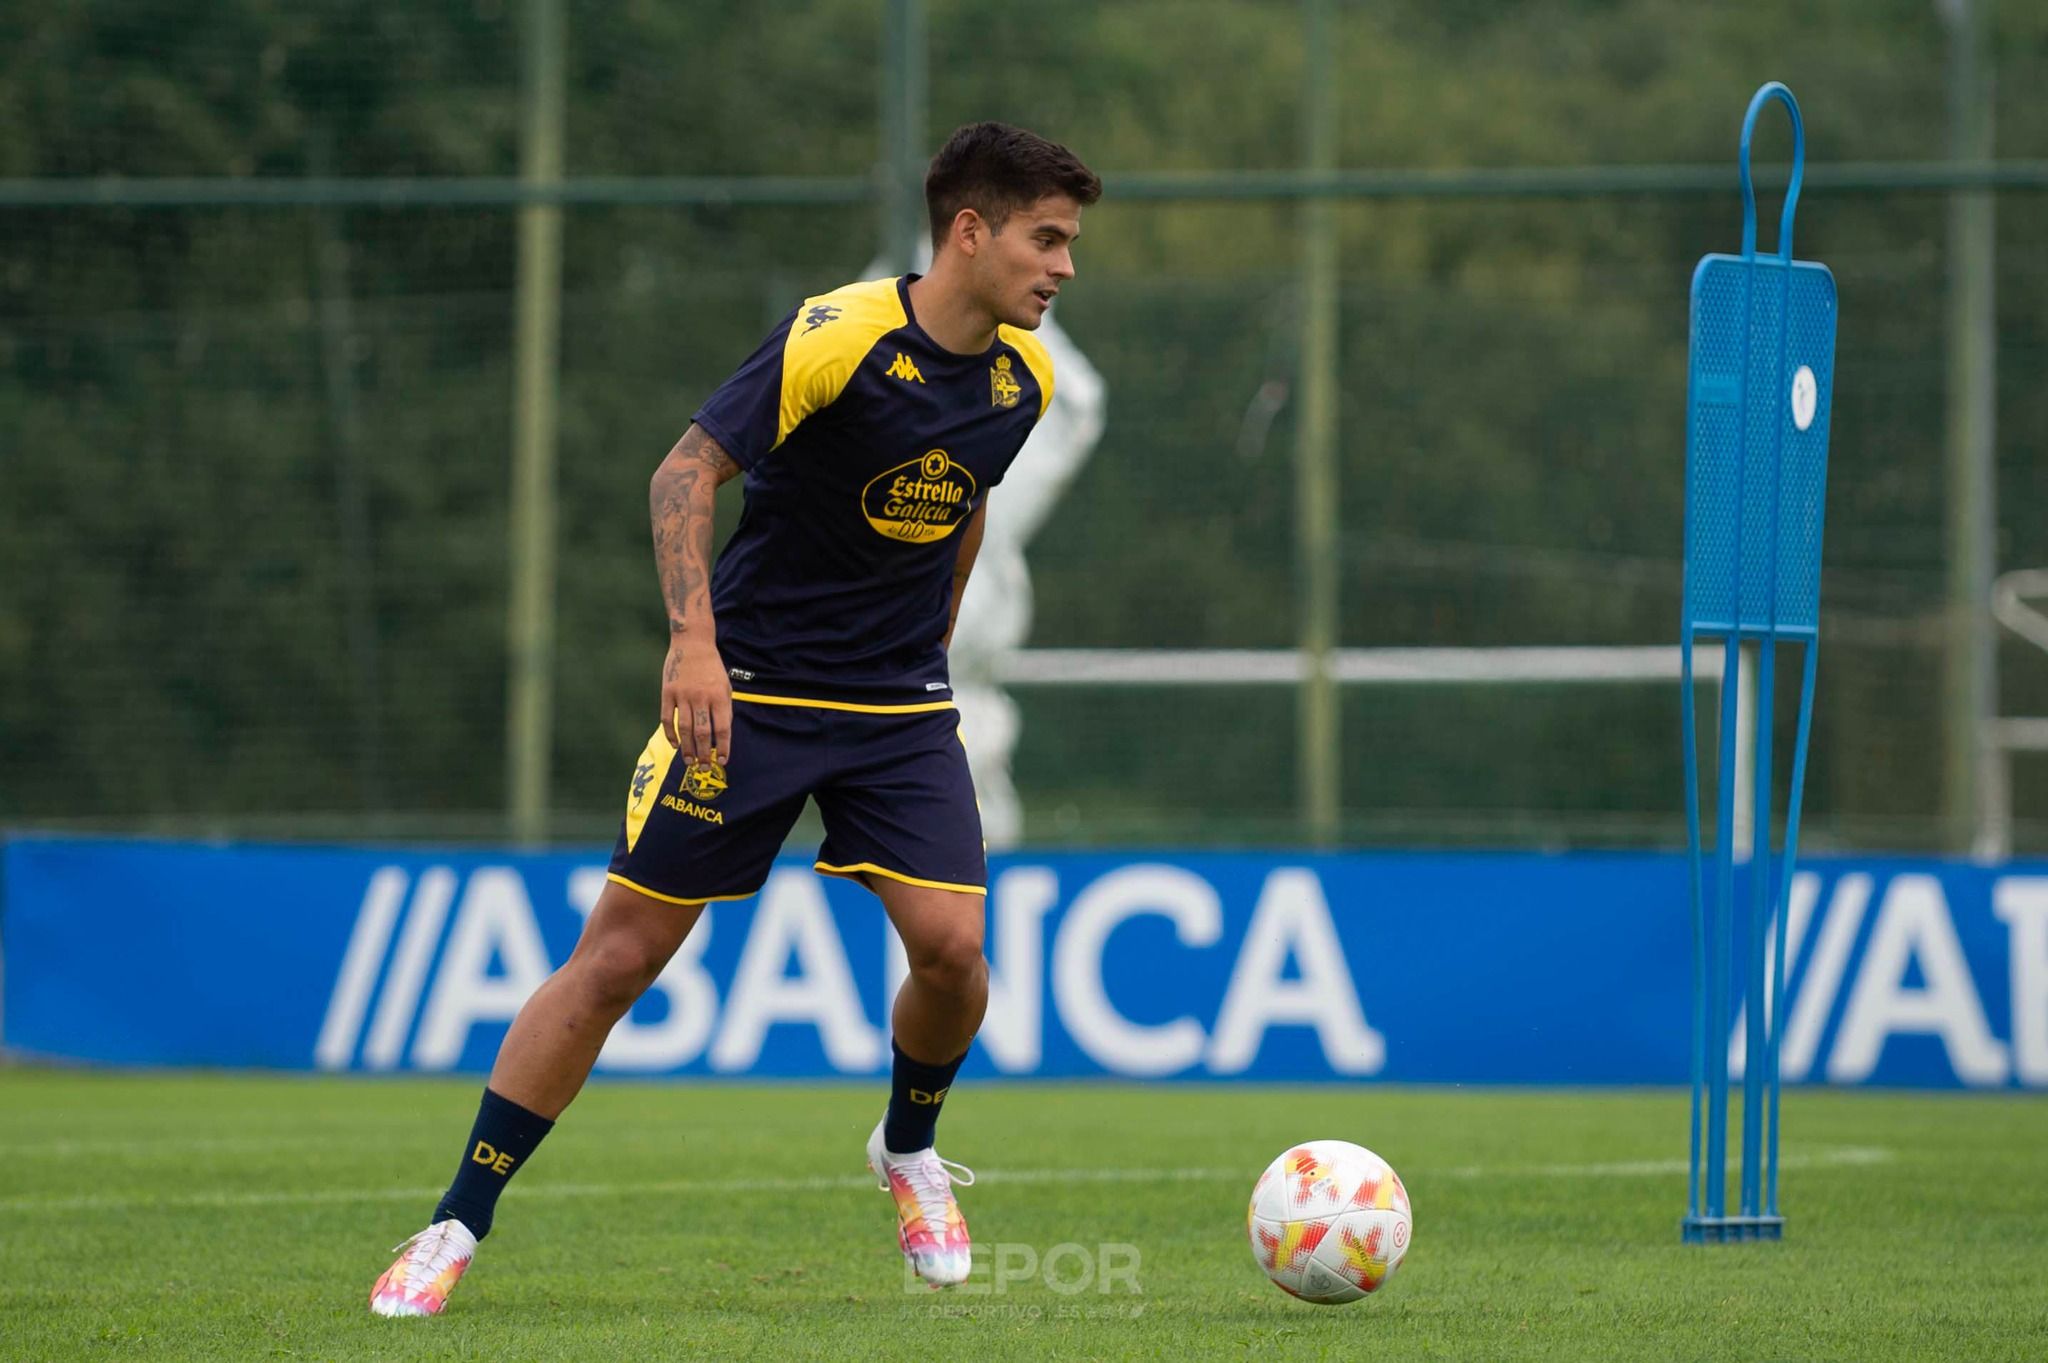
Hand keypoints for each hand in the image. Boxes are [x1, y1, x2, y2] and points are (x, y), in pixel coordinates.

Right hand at [660, 635, 731, 763]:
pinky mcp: (668, 693)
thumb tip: (721, 735)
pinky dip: (670, 734)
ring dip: (687, 748)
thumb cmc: (711, 667)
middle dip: (704, 753)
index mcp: (719, 696)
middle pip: (703, 732)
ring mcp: (683, 695)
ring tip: (689, 762)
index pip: (723, 728)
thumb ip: (724, 708)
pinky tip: (675, 744)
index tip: (723, 760)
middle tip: (703, 768)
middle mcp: (701, 697)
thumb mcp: (725, 685)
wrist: (692, 643)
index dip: (724, 747)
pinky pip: (667, 718)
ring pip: (685, 729)